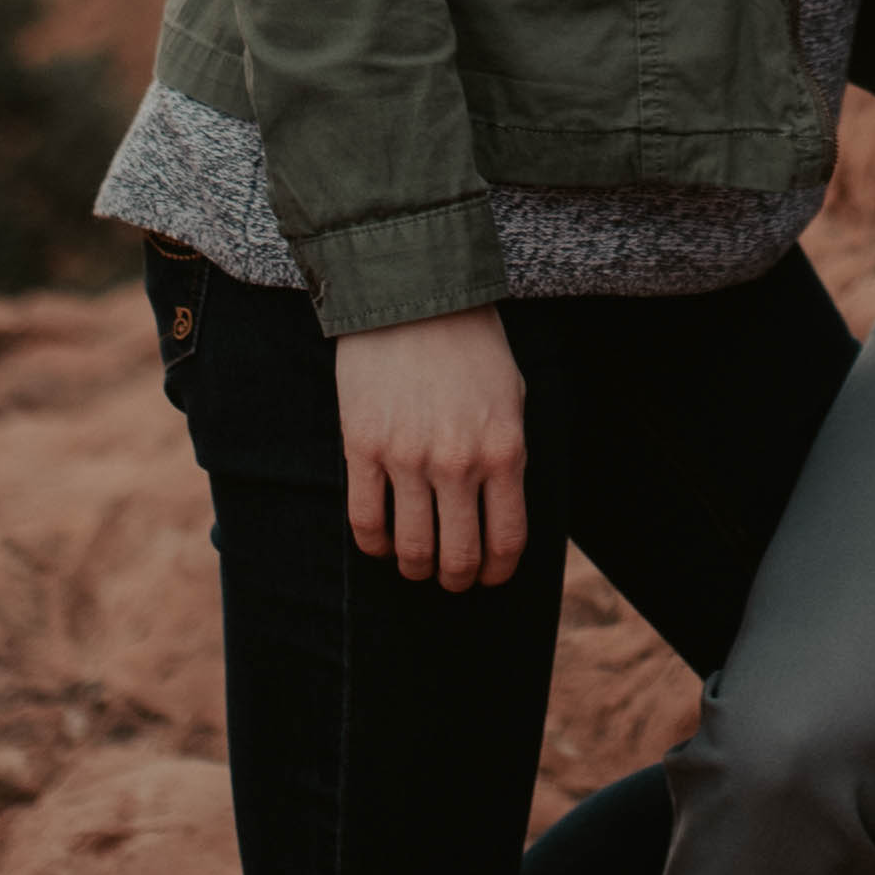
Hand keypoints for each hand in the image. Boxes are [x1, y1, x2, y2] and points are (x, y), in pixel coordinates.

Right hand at [333, 310, 527, 583]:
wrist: (413, 294)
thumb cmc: (470, 344)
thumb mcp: (511, 398)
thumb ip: (508, 457)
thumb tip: (500, 513)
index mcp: (504, 451)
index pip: (507, 540)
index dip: (498, 572)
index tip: (490, 578)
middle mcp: (458, 463)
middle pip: (459, 556)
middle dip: (457, 579)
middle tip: (452, 579)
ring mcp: (407, 458)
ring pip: (412, 548)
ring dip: (416, 568)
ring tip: (416, 565)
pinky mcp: (363, 448)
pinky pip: (365, 521)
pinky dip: (376, 544)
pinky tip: (383, 542)